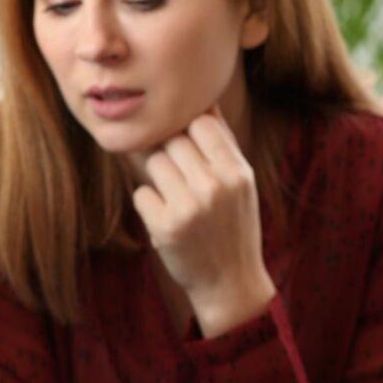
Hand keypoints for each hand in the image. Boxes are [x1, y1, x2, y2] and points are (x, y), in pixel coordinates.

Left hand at [130, 109, 273, 336]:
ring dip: (158, 178)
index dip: (189, 131)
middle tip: (181, 180)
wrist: (230, 283)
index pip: (200, 122)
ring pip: (154, 163)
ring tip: (177, 199)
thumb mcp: (241, 184)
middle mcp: (215, 187)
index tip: (189, 148)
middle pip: (172, 141)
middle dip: (170, 155)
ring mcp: (189, 207)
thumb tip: (201, 99)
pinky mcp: (165, 227)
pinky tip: (167, 219)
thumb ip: (221, 144)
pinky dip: (149, 204)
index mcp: (237, 172)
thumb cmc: (233, 226)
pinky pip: (141, 194)